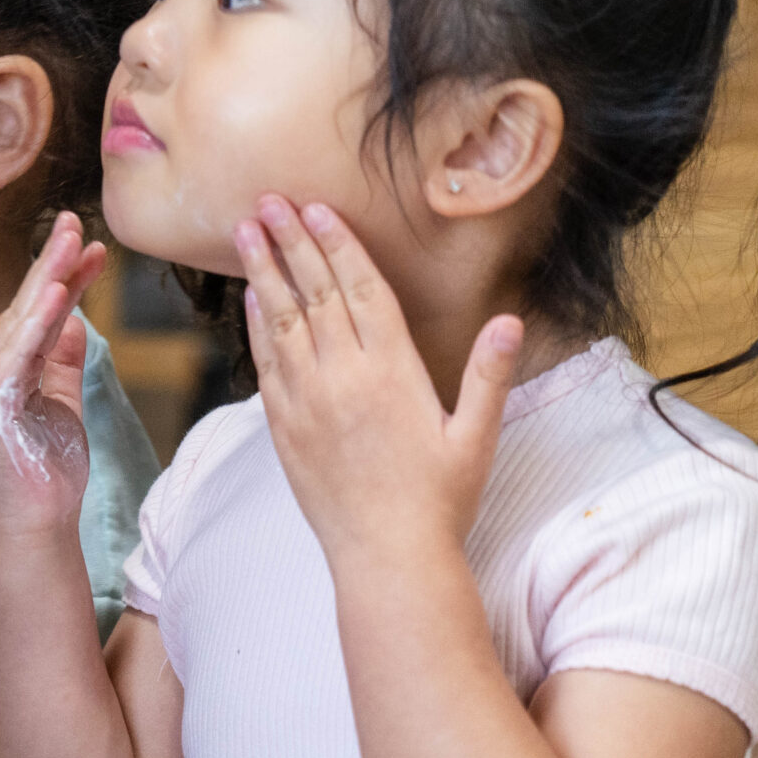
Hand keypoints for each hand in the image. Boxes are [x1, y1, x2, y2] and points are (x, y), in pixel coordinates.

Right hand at [0, 212, 105, 532]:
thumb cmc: (50, 467)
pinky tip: (56, 294)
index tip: (94, 245)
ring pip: (19, 320)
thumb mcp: (65, 402)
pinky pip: (15, 354)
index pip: (39, 311)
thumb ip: (64, 361)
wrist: (39, 519)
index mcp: (6, 367)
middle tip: (78, 221)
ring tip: (71, 242)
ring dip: (45, 278)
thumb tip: (77, 319)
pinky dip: (35, 322)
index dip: (65, 276)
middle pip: (25, 305)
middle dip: (53, 262)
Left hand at [233, 194, 520, 564]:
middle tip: (269, 199)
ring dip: (264, 271)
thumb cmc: (441, 501)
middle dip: (292, 241)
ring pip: (281, 320)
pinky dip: (255, 325)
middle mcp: (344, 377)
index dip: (338, 245)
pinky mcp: (283, 426)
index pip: (360, 290)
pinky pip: (265, 363)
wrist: (386, 557)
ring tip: (246, 229)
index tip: (317, 209)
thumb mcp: (477, 437)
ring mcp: (307, 400)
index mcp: (393, 371)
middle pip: (315, 292)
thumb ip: (489, 374)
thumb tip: (511, 320)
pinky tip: (251, 296)